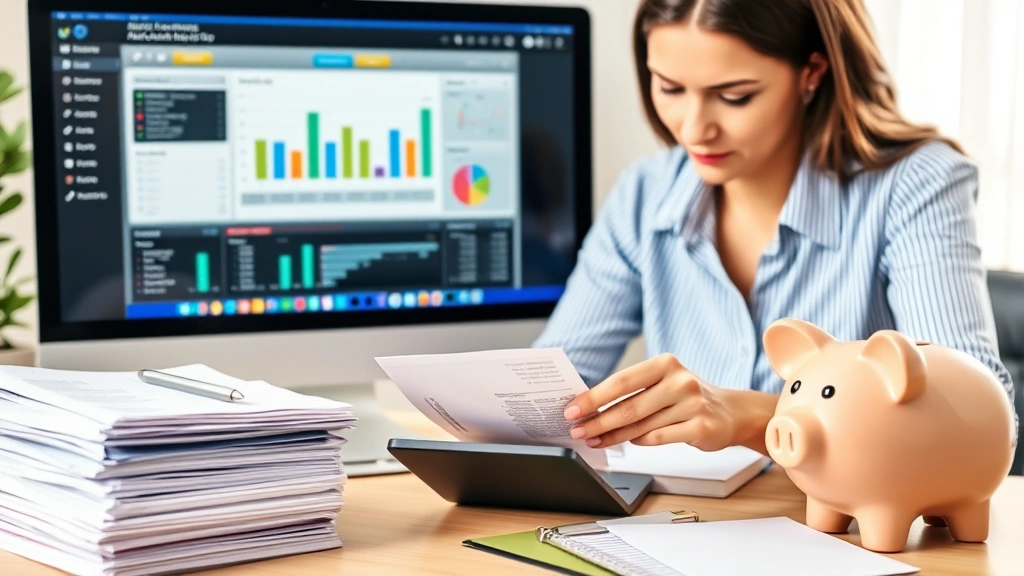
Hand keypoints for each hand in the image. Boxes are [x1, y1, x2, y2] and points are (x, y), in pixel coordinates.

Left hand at [563, 353, 777, 453]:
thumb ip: (633, 391)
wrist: (731, 412)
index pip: (621, 381)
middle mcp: (680, 380)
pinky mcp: (701, 427)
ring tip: (593, 440)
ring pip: (641, 426)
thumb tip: (590, 405)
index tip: (571, 409)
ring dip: (613, 436)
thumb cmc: (687, 396)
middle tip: (577, 429)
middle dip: (598, 421)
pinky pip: (659, 438)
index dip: (593, 397)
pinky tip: (627, 441)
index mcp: (665, 363)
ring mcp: (692, 404)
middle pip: (629, 406)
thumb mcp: (662, 382)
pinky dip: (640, 441)